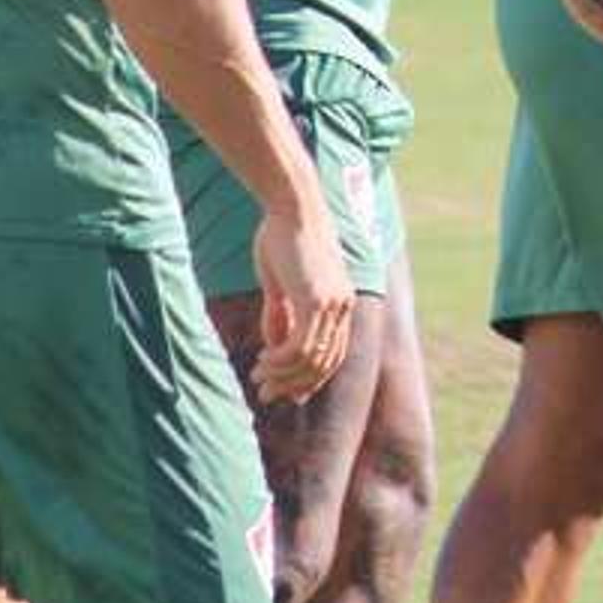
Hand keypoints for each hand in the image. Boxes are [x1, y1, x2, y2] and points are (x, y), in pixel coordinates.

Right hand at [243, 190, 357, 405]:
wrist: (291, 207)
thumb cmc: (282, 238)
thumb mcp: (282, 284)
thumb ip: (282, 315)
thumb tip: (275, 349)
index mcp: (341, 302)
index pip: (333, 354)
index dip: (310, 378)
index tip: (285, 392)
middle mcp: (344, 306)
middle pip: (325, 363)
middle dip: (294, 385)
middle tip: (266, 396)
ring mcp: (333, 304)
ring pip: (311, 359)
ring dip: (283, 376)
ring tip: (258, 380)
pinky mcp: (317, 300)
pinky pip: (300, 346)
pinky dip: (281, 361)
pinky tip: (263, 363)